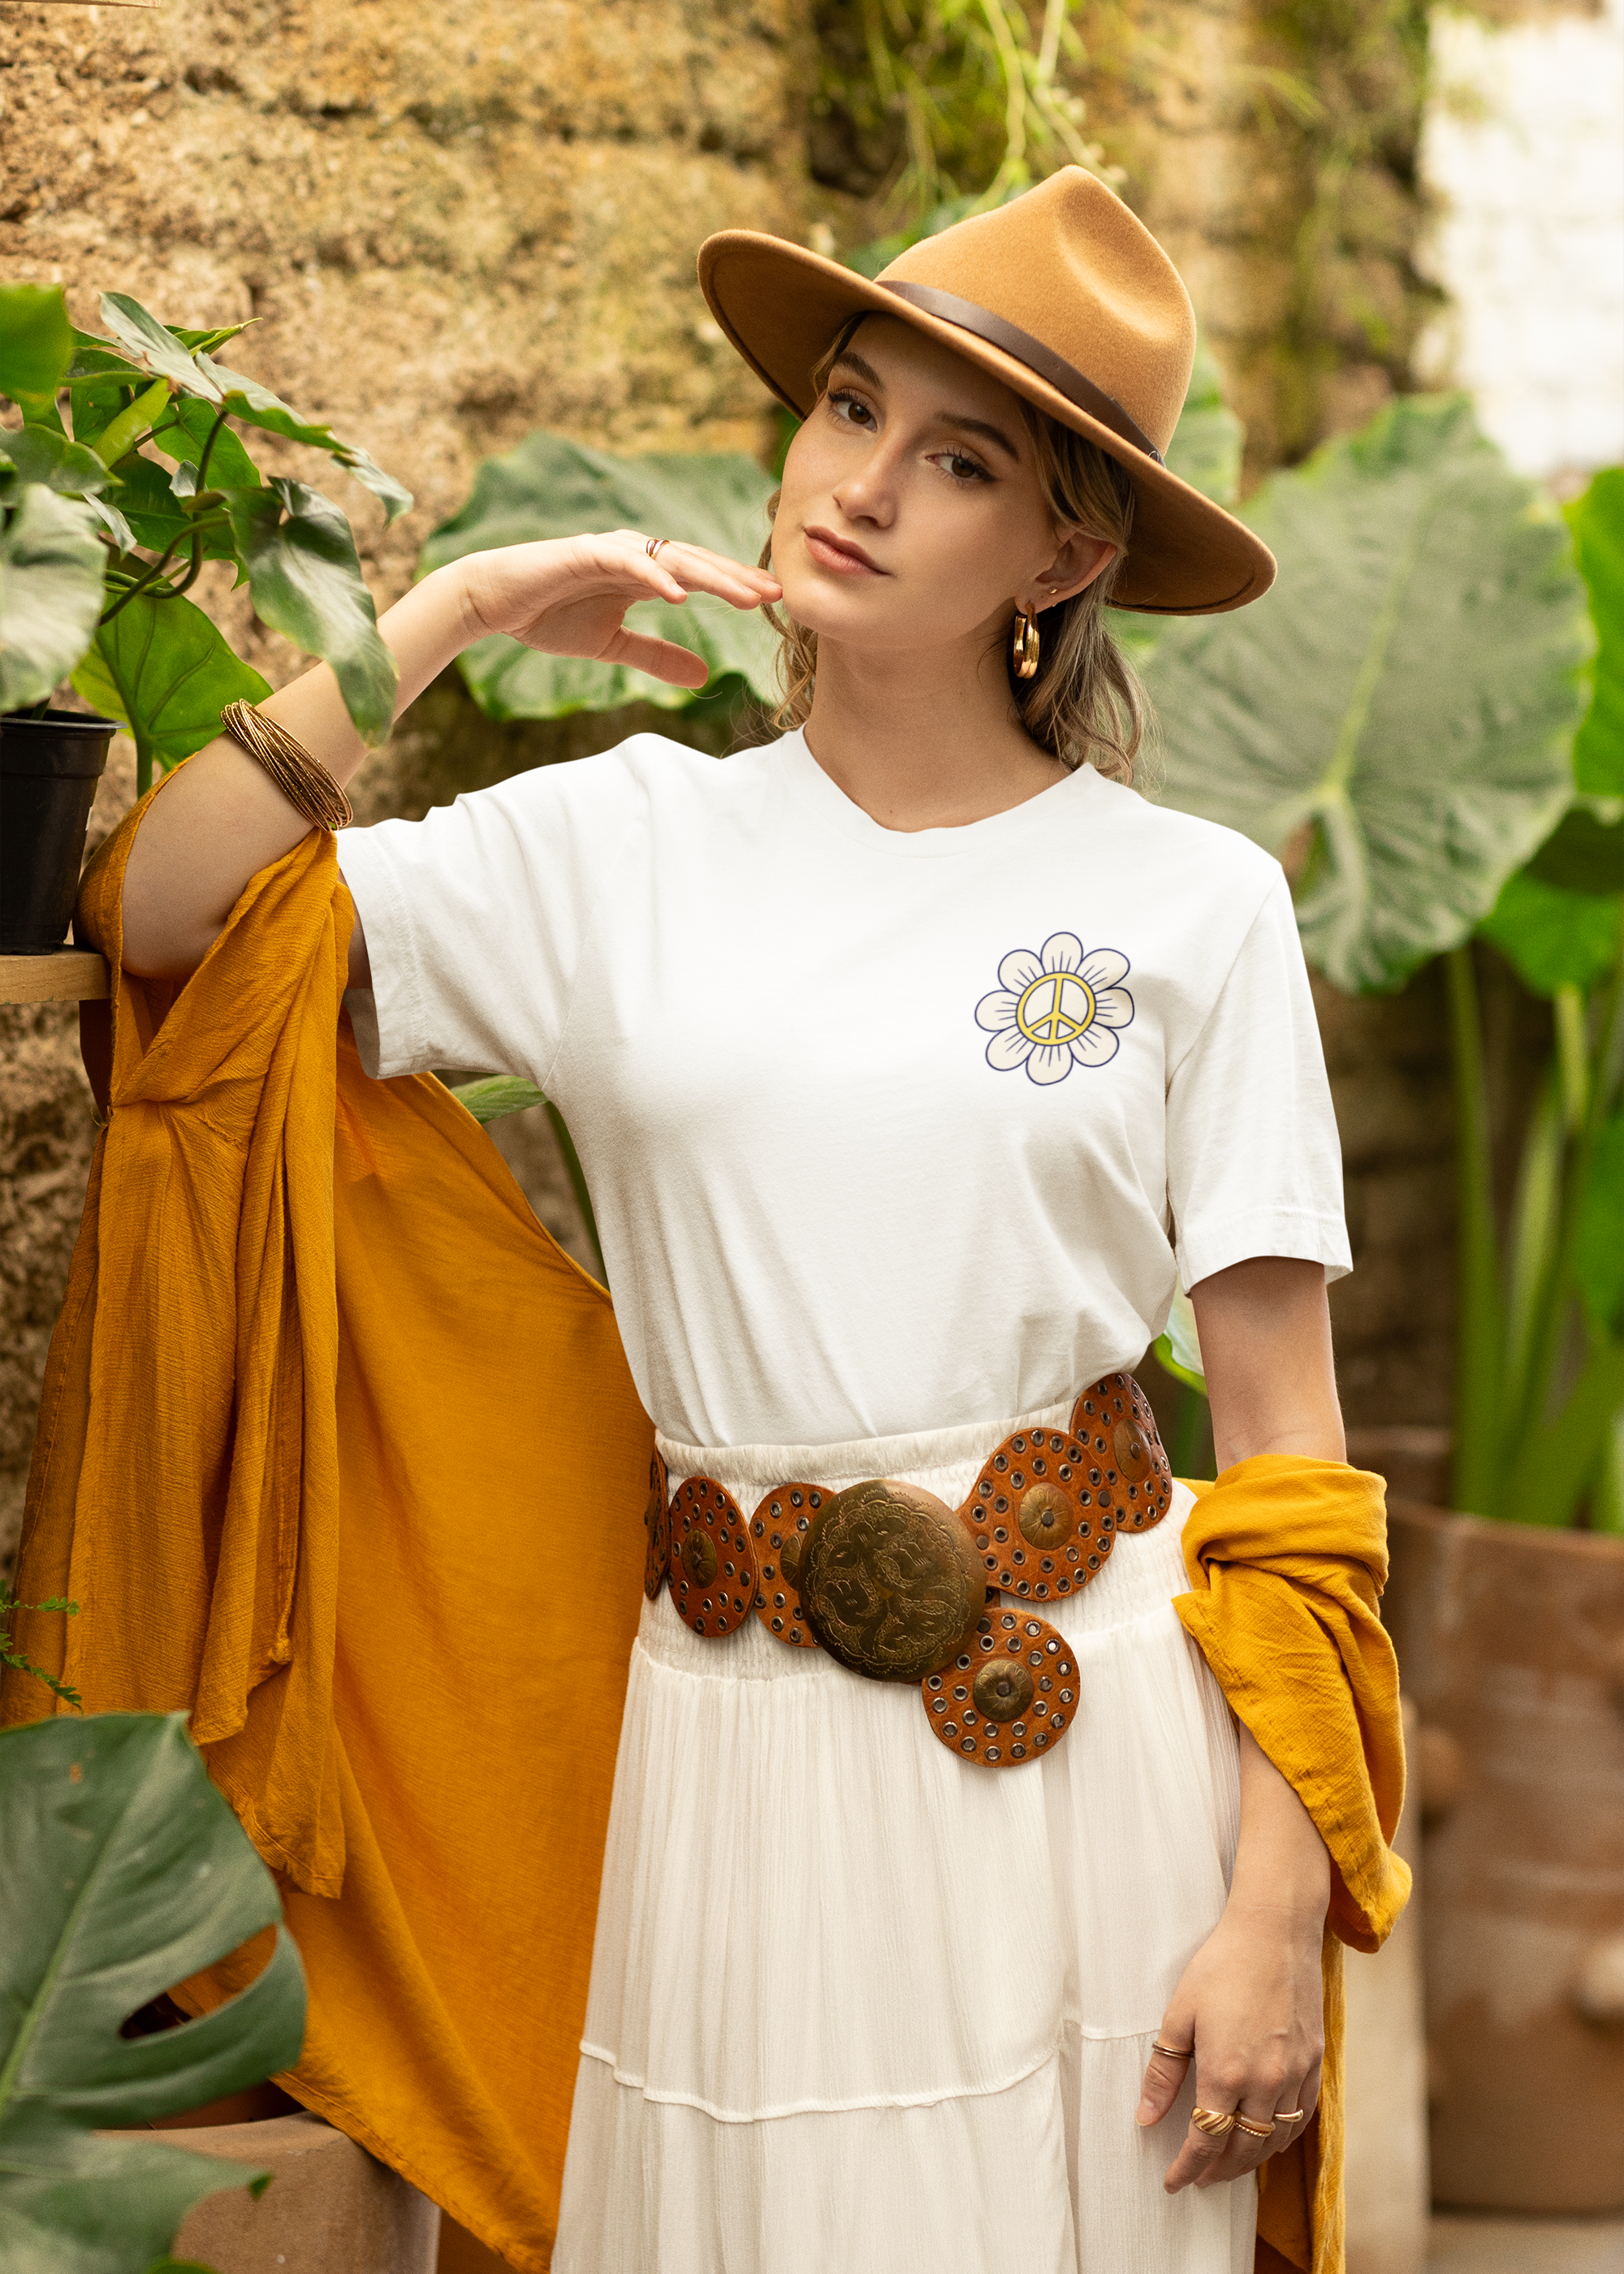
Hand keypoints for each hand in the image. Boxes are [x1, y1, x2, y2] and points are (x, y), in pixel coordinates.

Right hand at [458, 531, 781, 690]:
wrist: (494, 602)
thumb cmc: (550, 616)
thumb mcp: (613, 646)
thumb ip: (657, 656)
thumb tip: (705, 677)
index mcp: (645, 573)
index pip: (701, 577)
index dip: (736, 587)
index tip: (774, 602)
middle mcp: (634, 555)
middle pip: (696, 563)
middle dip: (737, 578)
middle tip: (778, 593)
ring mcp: (611, 551)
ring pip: (671, 560)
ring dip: (710, 577)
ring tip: (744, 595)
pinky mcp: (584, 554)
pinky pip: (628, 565)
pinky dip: (655, 578)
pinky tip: (681, 595)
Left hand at [1136, 1896, 1324, 2192]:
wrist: (1275, 1932)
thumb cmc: (1221, 1965)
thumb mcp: (1179, 2014)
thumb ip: (1163, 2072)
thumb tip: (1145, 2119)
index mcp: (1226, 2071)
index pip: (1205, 2140)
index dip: (1187, 2167)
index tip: (1173, 2183)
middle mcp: (1265, 2081)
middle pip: (1243, 2149)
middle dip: (1218, 2170)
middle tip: (1199, 2177)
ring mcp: (1295, 2074)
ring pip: (1276, 2139)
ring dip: (1251, 2160)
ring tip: (1229, 2164)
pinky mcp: (1315, 2061)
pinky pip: (1302, 2116)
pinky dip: (1284, 2136)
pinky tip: (1269, 2136)